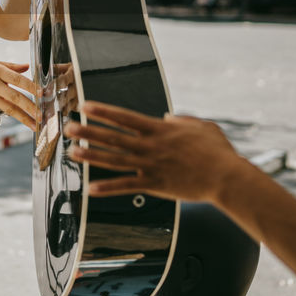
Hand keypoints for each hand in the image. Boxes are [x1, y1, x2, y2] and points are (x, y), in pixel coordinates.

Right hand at [0, 60, 36, 130]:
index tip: (43, 94)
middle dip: (31, 107)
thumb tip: (27, 67)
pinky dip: (13, 115)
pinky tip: (22, 119)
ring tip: (35, 124)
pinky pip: (1, 109)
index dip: (32, 87)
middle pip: (16, 97)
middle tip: (42, 115)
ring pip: (10, 108)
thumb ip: (10, 66)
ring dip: (24, 117)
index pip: (19, 79)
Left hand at [65, 101, 246, 202]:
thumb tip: (169, 117)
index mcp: (160, 130)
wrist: (226, 177)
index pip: (125, 118)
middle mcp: (151, 146)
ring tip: (72, 153)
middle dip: (89, 131)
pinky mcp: (155, 184)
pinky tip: (91, 189)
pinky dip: (108, 188)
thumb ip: (183, 120)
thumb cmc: (218, 151)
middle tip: (69, 127)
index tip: (85, 106)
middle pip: (114, 137)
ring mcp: (152, 165)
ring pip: (115, 160)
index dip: (104, 111)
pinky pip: (127, 186)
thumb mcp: (202, 126)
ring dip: (91, 156)